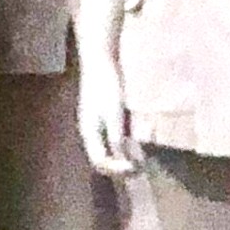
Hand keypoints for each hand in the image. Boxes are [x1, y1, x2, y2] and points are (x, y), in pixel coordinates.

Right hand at [79, 49, 134, 178]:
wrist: (99, 60)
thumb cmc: (105, 84)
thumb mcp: (114, 113)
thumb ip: (116, 136)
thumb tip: (122, 159)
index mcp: (89, 132)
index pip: (99, 161)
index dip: (117, 169)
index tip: (136, 168)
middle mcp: (89, 131)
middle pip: (101, 159)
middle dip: (119, 167)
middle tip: (140, 169)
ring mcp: (93, 124)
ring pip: (105, 150)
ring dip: (121, 158)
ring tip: (139, 159)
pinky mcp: (99, 116)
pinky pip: (108, 139)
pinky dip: (121, 146)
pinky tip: (134, 142)